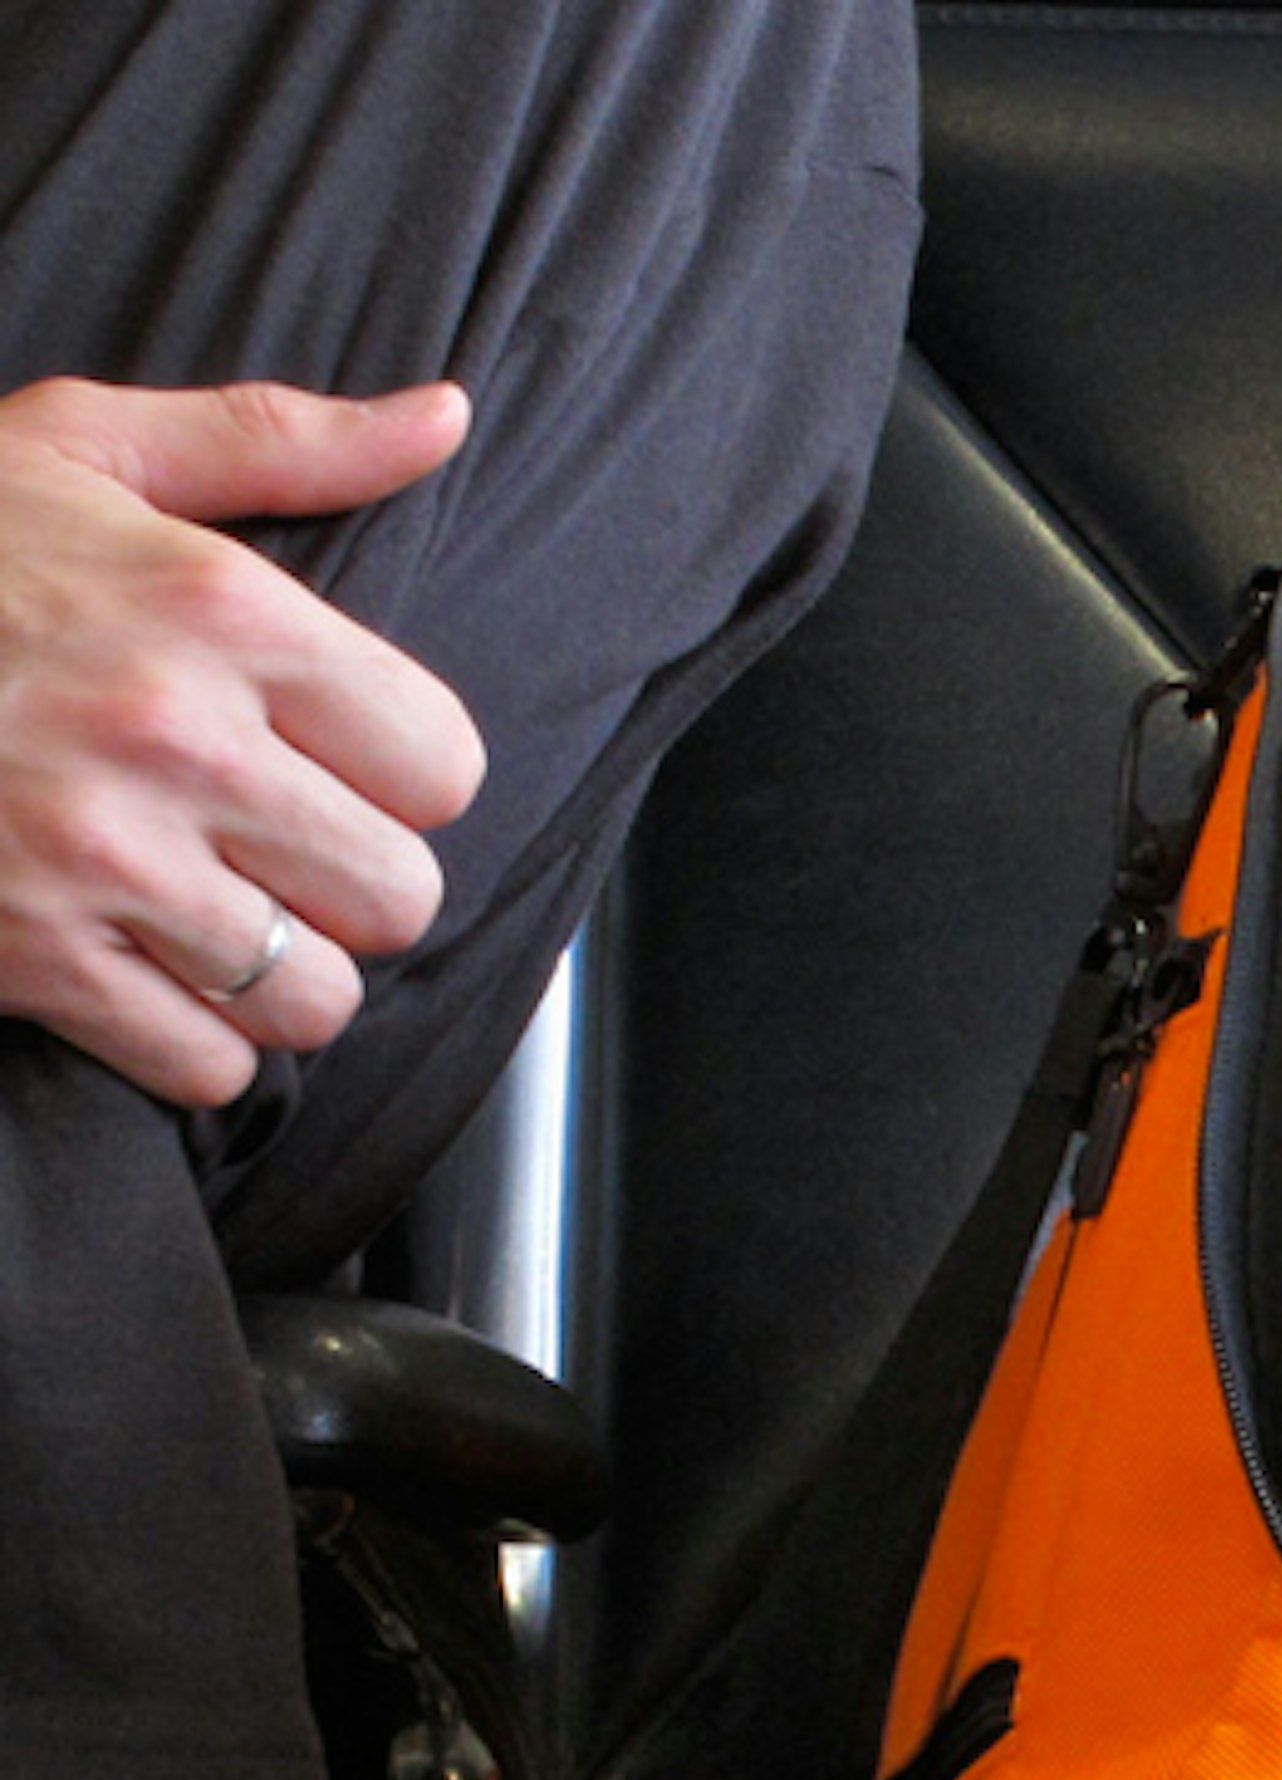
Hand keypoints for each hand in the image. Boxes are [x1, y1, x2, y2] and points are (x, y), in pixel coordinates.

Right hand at [0, 378, 486, 1107]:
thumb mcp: (84, 449)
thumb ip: (279, 442)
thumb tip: (443, 415)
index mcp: (223, 613)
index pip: (440, 766)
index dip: (400, 779)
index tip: (338, 767)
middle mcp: (177, 741)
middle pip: (397, 894)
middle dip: (351, 888)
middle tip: (279, 855)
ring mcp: (101, 859)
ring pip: (315, 995)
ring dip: (279, 976)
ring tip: (215, 919)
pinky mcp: (30, 958)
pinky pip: (206, 1064)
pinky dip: (195, 1045)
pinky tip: (152, 980)